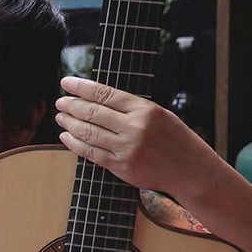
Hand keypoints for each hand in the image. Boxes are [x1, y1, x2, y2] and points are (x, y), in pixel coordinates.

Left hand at [55, 75, 219, 197]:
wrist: (191, 170)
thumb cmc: (175, 139)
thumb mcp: (159, 114)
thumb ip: (131, 108)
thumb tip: (97, 99)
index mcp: (145, 109)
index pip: (105, 93)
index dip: (81, 87)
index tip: (66, 82)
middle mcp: (135, 128)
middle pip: (92, 112)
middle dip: (71, 105)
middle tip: (60, 101)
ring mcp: (126, 149)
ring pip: (88, 133)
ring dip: (70, 123)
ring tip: (61, 117)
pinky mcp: (121, 167)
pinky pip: (91, 153)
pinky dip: (74, 144)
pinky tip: (66, 136)